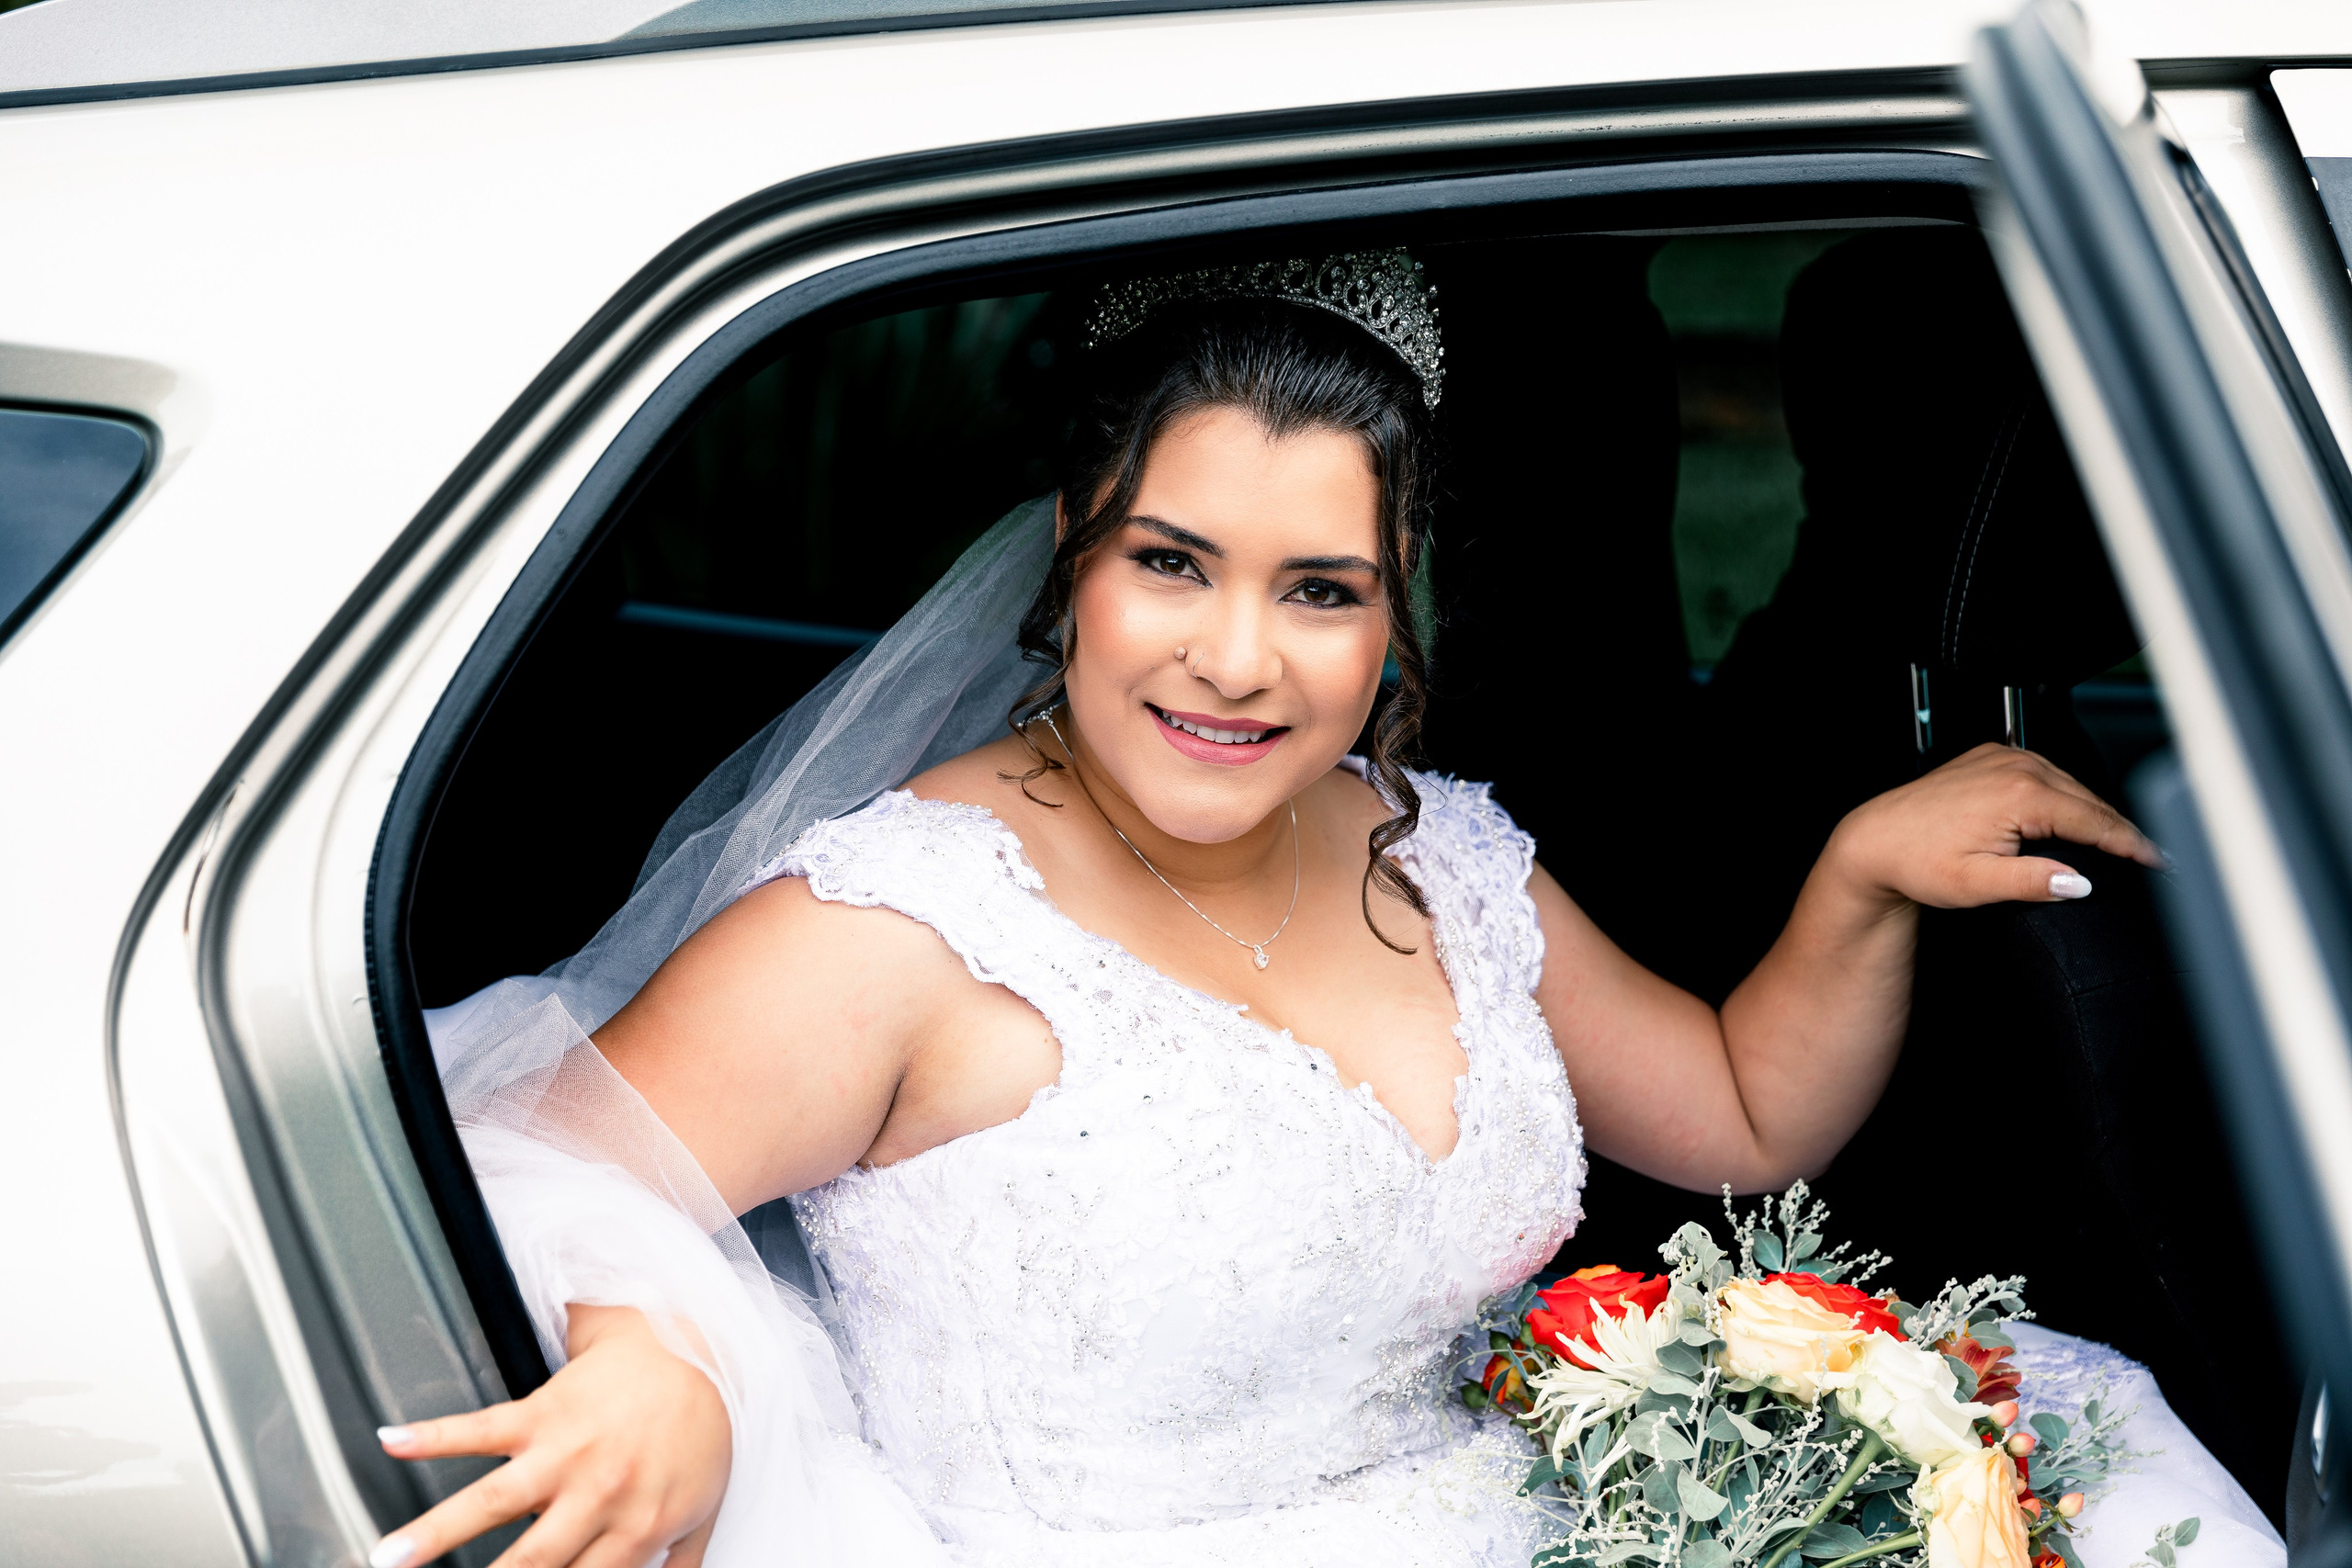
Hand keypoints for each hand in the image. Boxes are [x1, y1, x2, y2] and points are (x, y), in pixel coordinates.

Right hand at [370, 1304, 729, 1567]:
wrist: (707, 1351)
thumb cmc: (705, 1428)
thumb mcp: (705, 1507)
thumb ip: (681, 1562)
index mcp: (636, 1527)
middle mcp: (595, 1495)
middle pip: (528, 1561)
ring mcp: (565, 1452)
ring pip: (491, 1503)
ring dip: (434, 1532)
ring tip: (390, 1556)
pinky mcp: (545, 1410)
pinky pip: (483, 1426)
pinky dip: (435, 1434)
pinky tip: (392, 1441)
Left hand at [1824, 742, 2162, 911]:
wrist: (1874, 839)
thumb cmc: (1915, 861)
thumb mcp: (1978, 884)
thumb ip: (2033, 882)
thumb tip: (2080, 883)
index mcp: (2019, 793)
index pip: (2094, 820)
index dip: (2131, 844)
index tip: (2158, 861)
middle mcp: (2015, 765)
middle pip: (2088, 799)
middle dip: (2118, 828)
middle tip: (2148, 857)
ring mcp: (2002, 757)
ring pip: (2069, 784)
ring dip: (2092, 811)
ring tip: (2118, 841)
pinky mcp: (1990, 756)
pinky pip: (2045, 774)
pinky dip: (2064, 795)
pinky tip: (2071, 815)